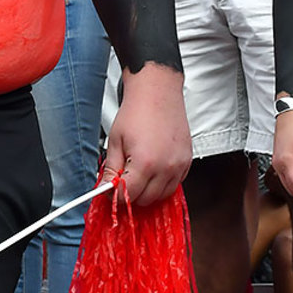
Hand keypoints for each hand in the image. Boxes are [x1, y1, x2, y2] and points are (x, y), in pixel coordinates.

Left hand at [103, 64, 190, 205]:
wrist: (157, 92)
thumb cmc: (137, 111)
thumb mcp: (115, 141)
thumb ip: (111, 169)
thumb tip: (105, 188)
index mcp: (145, 163)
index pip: (128, 196)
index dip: (115, 197)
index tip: (110, 192)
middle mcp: (165, 167)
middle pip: (146, 200)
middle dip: (131, 196)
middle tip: (122, 182)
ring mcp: (179, 165)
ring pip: (163, 196)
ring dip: (148, 191)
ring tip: (137, 174)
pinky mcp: (187, 161)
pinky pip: (175, 184)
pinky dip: (163, 183)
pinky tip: (152, 170)